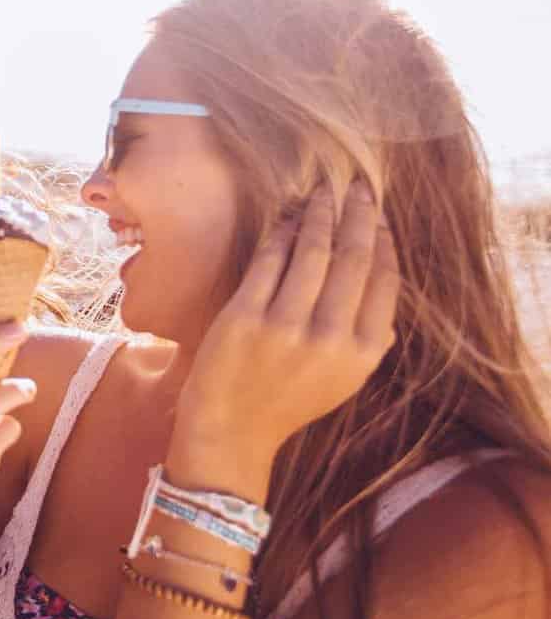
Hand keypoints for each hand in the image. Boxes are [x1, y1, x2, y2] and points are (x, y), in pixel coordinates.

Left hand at [176, 182, 400, 473]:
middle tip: (358, 187)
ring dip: (320, 215)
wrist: (231, 432)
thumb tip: (387, 303)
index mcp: (363, 354)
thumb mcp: (342, 382)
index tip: (379, 217)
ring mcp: (287, 326)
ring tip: (323, 191)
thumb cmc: (286, 402)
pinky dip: (282, 232)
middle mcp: (331, 338)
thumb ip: (370, 344)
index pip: (384, 283)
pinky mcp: (246, 316)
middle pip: (353, 260)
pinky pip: (270, 260)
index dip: (383, 243)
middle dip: (357, 216)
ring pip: (313, 252)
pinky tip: (288, 216)